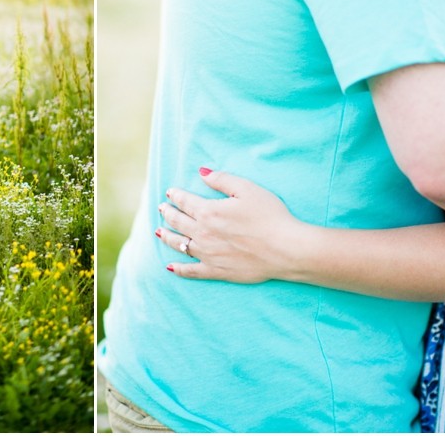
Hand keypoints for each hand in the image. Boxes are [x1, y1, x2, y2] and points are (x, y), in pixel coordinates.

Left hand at [156, 169, 305, 282]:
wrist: (286, 249)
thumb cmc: (270, 216)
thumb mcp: (247, 189)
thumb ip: (221, 179)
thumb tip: (202, 172)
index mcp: (208, 212)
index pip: (185, 201)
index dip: (175, 195)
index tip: (170, 192)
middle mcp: (203, 234)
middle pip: (178, 222)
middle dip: (168, 213)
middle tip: (161, 208)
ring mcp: (208, 254)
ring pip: (180, 245)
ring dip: (167, 237)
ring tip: (159, 232)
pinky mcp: (217, 271)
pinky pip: (191, 271)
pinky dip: (179, 269)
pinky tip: (170, 267)